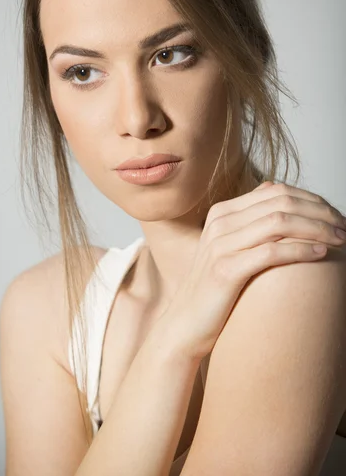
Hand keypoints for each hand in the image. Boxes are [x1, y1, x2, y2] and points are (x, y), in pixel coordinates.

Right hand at [162, 181, 345, 361]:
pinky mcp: (225, 270)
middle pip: (281, 202)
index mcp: (222, 212)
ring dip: (317, 229)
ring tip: (341, 240)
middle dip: (320, 212)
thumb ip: (248, 222)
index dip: (311, 200)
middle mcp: (220, 222)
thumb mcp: (228, 247)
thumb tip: (274, 196)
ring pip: (279, 222)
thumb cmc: (215, 289)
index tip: (334, 216)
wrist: (185, 324)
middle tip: (345, 227)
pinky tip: (321, 255)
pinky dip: (301, 250)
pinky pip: (272, 252)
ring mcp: (220, 245)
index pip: (275, 191)